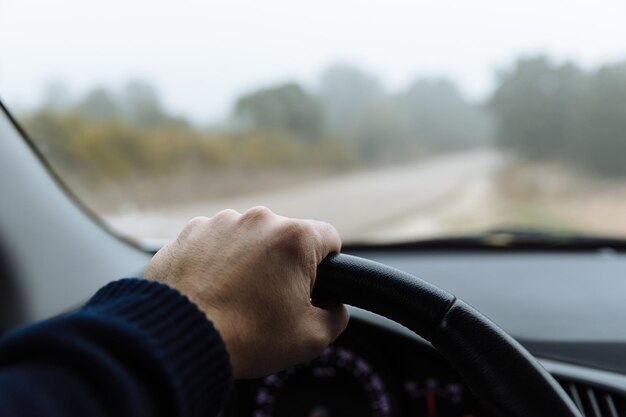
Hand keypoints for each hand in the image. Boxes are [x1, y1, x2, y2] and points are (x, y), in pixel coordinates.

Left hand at [144, 206, 348, 378]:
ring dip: (249, 261)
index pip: (329, 238)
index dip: (327, 264)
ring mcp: (220, 222)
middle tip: (270, 300)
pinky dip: (217, 261)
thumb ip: (336, 315)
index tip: (313, 285)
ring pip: (249, 239)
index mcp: (294, 238)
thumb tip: (333, 305)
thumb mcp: (312, 338)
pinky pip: (216, 243)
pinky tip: (211, 290)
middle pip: (286, 238)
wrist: (176, 339)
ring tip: (235, 298)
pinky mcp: (189, 232)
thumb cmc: (246, 337)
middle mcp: (258, 220)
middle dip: (284, 265)